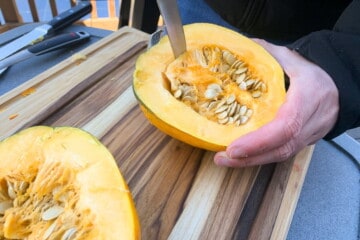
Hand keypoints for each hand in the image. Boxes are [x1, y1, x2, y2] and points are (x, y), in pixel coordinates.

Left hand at [214, 39, 338, 166]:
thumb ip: (271, 52)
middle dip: (249, 158)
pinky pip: (282, 153)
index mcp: (308, 99)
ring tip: (226, 160)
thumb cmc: (318, 75)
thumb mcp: (296, 59)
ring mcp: (308, 136)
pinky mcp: (303, 142)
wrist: (341, 89)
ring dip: (252, 161)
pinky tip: (242, 157)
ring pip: (281, 155)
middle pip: (280, 148)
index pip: (285, 126)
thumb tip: (245, 45)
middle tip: (222, 158)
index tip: (234, 148)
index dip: (259, 141)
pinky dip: (261, 157)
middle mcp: (310, 123)